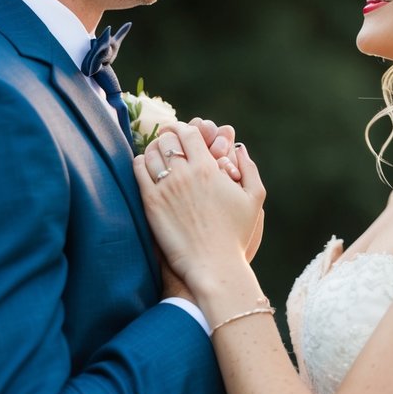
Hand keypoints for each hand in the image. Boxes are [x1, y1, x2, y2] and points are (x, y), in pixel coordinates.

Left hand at [133, 123, 265, 294]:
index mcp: (208, 168)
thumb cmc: (236, 235)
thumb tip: (240, 148)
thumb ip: (249, 169)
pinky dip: (141, 163)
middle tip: (169, 143)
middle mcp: (184, 174)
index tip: (182, 133)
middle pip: (167, 139)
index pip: (188, 133)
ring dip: (153, 149)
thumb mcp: (254, 199)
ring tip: (158, 155)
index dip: (184, 129)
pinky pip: (138, 170)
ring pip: (150, 152)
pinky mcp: (151, 203)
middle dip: (168, 137)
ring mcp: (165, 187)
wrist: (213, 264)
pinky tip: (147, 169)